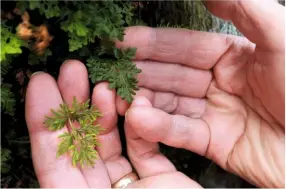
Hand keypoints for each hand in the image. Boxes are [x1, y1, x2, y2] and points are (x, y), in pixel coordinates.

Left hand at [25, 60, 200, 187]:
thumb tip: (47, 170)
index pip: (55, 163)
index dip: (45, 123)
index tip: (41, 86)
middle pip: (80, 146)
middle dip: (73, 106)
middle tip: (69, 70)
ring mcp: (134, 187)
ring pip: (111, 143)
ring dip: (104, 111)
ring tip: (99, 82)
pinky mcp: (161, 178)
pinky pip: (145, 147)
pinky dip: (139, 126)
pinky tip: (133, 106)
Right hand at [115, 0, 284, 187]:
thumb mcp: (281, 38)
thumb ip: (246, 9)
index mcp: (231, 57)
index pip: (183, 47)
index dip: (151, 43)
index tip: (122, 41)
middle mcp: (219, 83)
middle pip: (170, 76)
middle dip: (140, 73)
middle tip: (112, 73)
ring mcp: (214, 114)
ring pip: (171, 105)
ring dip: (145, 102)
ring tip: (121, 99)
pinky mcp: (214, 143)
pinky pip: (182, 133)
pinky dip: (160, 128)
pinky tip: (140, 121)